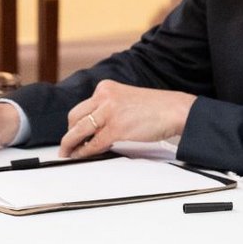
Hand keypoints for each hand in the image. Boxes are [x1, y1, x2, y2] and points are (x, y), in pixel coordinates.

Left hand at [60, 80, 196, 157]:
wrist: (175, 110)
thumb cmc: (157, 107)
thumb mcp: (126, 99)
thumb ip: (109, 108)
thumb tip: (95, 127)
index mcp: (106, 88)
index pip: (82, 107)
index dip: (75, 123)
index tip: (72, 131)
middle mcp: (104, 97)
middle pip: (75, 117)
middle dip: (69, 133)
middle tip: (67, 145)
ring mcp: (109, 113)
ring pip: (78, 131)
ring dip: (70, 144)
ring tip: (69, 153)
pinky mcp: (115, 129)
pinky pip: (92, 143)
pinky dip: (84, 151)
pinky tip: (82, 155)